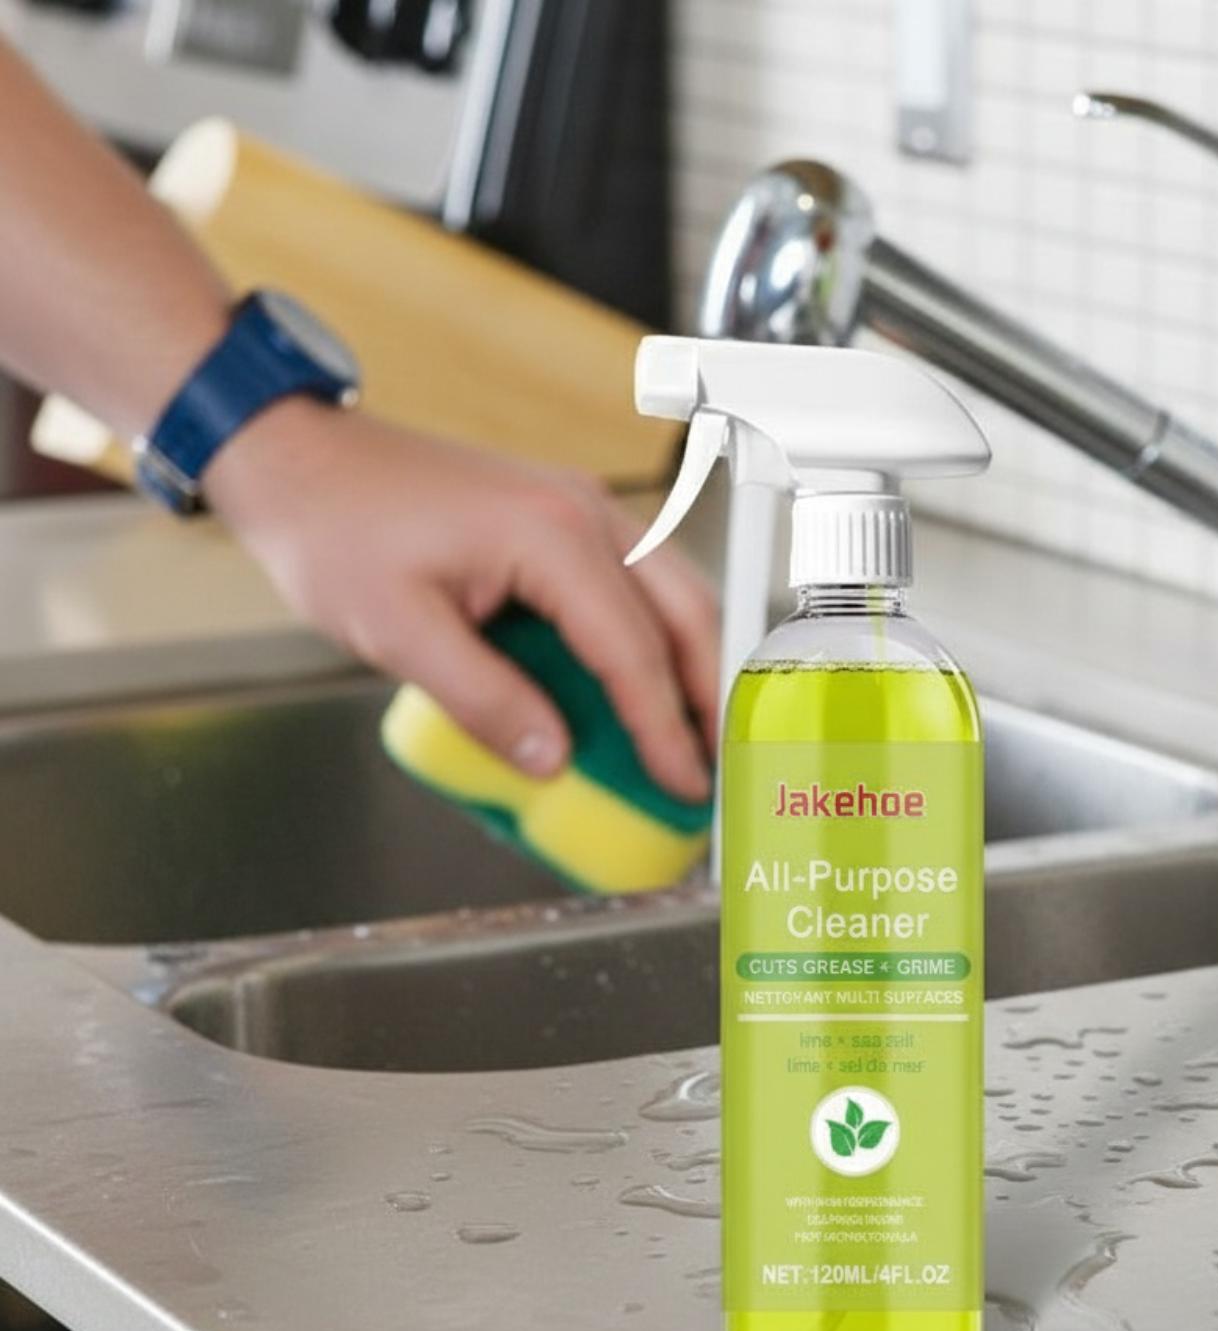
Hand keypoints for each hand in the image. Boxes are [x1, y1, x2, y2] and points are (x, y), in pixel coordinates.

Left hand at [205, 401, 716, 801]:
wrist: (299, 460)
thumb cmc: (334, 529)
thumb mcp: (397, 633)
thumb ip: (484, 700)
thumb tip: (553, 759)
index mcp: (552, 535)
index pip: (633, 649)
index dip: (663, 727)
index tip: (683, 783)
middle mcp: (585, 512)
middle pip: (686, 611)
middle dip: (710, 693)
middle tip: (718, 763)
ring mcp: (581, 508)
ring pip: (673, 592)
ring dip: (691, 663)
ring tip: (695, 732)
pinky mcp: (564, 519)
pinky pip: (635, 584)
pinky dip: (655, 638)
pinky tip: (644, 684)